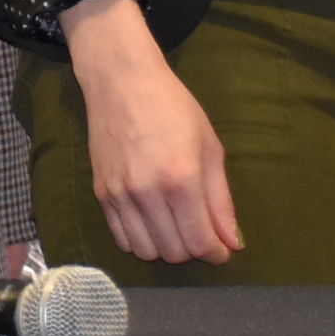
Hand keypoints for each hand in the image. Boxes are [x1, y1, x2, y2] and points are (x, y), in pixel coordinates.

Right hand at [62, 0, 239, 267]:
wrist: (121, 82)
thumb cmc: (173, 108)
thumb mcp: (210, 147)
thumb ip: (221, 200)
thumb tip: (233, 243)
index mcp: (181, 179)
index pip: (199, 242)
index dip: (216, 253)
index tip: (223, 248)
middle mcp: (147, 193)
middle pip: (174, 252)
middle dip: (194, 249)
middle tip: (201, 231)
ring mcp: (119, 196)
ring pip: (146, 252)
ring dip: (167, 248)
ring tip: (177, 227)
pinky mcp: (101, 195)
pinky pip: (122, 239)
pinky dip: (142, 241)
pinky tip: (153, 223)